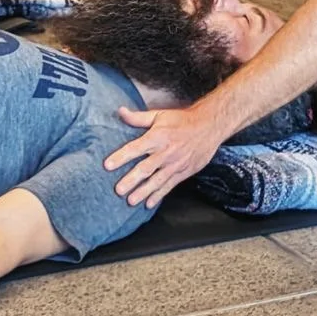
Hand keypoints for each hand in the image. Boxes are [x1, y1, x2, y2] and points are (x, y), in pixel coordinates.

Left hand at [104, 104, 223, 209]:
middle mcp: (165, 152)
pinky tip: (149, 203)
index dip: (121, 157)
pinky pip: (169, 185)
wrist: (209, 127)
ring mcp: (175, 164)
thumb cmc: (182, 120)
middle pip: (145, 168)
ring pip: (156, 181)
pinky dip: (159, 195)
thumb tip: (120, 111)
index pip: (135, 148)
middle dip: (131, 180)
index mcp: (157, 137)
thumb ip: (138, 118)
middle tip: (118, 190)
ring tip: (131, 201)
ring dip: (143, 192)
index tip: (108, 165)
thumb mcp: (160, 115)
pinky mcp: (183, 172)